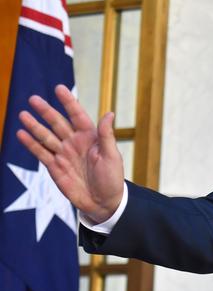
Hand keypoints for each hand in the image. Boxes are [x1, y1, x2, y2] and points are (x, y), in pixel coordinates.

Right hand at [16, 84, 124, 223]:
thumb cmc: (112, 178)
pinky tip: (21, 134)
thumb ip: (107, 135)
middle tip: (33, 99)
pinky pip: (41, 153)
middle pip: (58, 123)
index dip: (68, 102)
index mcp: (91, 137)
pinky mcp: (54, 167)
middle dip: (46, 111)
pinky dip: (31, 144)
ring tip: (23, 114)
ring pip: (46, 136)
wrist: (103, 202)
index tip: (59, 88)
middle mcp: (75, 142)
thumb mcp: (112, 156)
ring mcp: (63, 154)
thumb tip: (109, 113)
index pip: (78, 115)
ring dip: (35, 126)